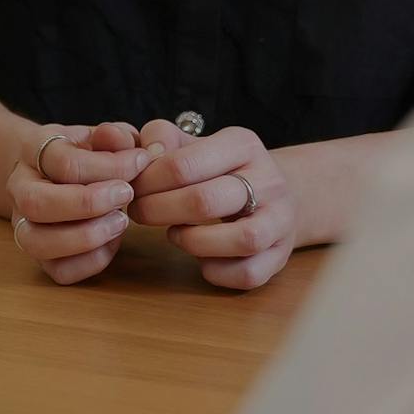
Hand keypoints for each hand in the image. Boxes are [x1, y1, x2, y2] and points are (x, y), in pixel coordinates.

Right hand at [7, 122, 149, 284]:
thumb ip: (115, 136)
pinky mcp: (40, 256)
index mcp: (32, 151)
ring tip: (121, 222)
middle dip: (88, 203)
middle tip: (126, 194)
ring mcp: (24, 225)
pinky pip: (59, 271)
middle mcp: (19, 189)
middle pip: (36, 204)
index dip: (108, 165)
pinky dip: (91, 261)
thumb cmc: (86, 153)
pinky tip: (112, 241)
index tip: (141, 161)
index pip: (62, 162)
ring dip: (86, 237)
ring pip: (37, 242)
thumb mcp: (100, 134)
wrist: (54, 170)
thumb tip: (124, 142)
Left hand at [130, 120, 299, 290]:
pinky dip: (218, 272)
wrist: (276, 191)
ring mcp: (280, 219)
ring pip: (241, 239)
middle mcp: (269, 180)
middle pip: (205, 201)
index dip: (146, 183)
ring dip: (193, 243)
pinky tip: (200, 259)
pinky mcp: (281, 255)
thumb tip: (140, 152)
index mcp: (242, 145)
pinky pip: (249, 273)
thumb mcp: (193, 143)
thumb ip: (160, 140)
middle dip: (158, 211)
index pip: (182, 165)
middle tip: (138, 213)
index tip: (132, 189)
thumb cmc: (219, 169)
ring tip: (173, 234)